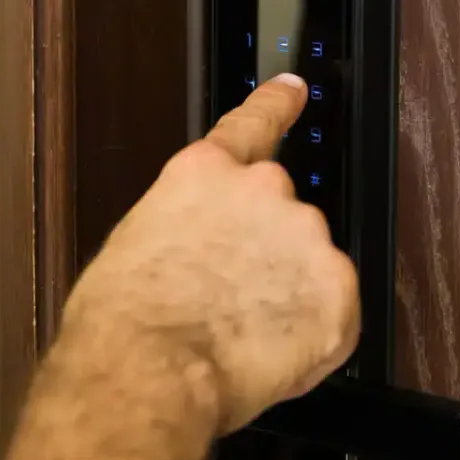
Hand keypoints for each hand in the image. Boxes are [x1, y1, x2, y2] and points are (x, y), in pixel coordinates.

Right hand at [56, 75, 360, 433]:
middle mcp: (262, 190)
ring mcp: (305, 234)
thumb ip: (184, 230)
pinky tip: (267, 351)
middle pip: (280, 215)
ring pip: (308, 265)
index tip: (294, 88)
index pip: (251, 125)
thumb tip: (198, 254)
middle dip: (266, 255)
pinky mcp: (337, 286)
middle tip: (230, 304)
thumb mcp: (135, 249)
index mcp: (203, 175)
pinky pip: (332, 312)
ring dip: (287, 294)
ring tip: (239, 335)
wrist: (150, 370)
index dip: (276, 105)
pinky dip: (311, 334)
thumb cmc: (123, 323)